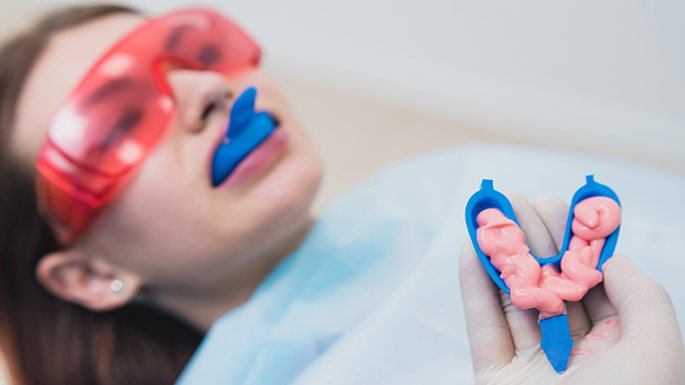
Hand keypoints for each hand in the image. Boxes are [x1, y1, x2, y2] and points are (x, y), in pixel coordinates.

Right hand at [459, 194, 684, 384]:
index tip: (565, 205)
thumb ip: (642, 298)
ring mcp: (532, 368)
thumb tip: (609, 259)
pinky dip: (474, 290)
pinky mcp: (495, 378)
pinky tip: (471, 253)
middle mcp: (577, 356)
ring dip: (501, 256)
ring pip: (514, 301)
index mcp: (621, 351)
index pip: (598, 284)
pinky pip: (483, 328)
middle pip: (552, 286)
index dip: (581, 242)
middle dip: (537, 240)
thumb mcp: (657, 353)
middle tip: (520, 200)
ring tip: (490, 215)